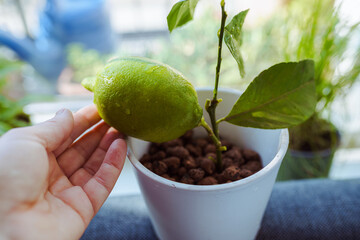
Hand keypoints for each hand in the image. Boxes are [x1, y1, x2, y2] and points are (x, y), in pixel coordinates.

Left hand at [0, 105, 126, 239]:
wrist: (6, 228)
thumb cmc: (3, 181)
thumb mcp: (25, 141)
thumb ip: (52, 127)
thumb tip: (68, 114)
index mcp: (31, 158)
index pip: (63, 135)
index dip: (81, 121)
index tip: (99, 108)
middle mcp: (50, 175)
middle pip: (81, 149)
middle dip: (98, 131)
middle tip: (115, 116)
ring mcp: (67, 192)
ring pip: (94, 165)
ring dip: (108, 145)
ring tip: (121, 128)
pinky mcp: (83, 208)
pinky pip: (103, 183)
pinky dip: (114, 164)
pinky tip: (120, 146)